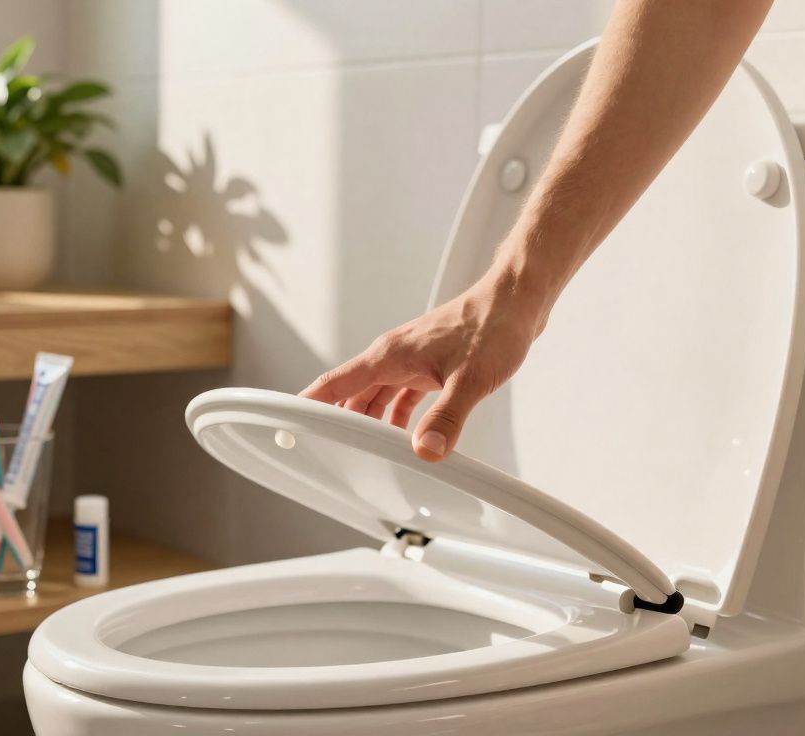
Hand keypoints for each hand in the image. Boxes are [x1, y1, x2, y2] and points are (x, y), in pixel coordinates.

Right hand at [301, 268, 547, 461]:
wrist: (518, 299)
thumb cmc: (494, 325)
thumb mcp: (470, 379)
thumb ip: (446, 418)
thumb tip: (426, 451)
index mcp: (390, 355)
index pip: (334, 383)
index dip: (307, 404)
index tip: (286, 424)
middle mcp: (394, 356)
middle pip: (351, 395)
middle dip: (337, 422)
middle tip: (326, 453)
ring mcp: (411, 359)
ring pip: (376, 396)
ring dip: (370, 423)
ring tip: (364, 453)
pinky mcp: (430, 364)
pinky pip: (401, 394)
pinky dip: (397, 416)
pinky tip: (404, 436)